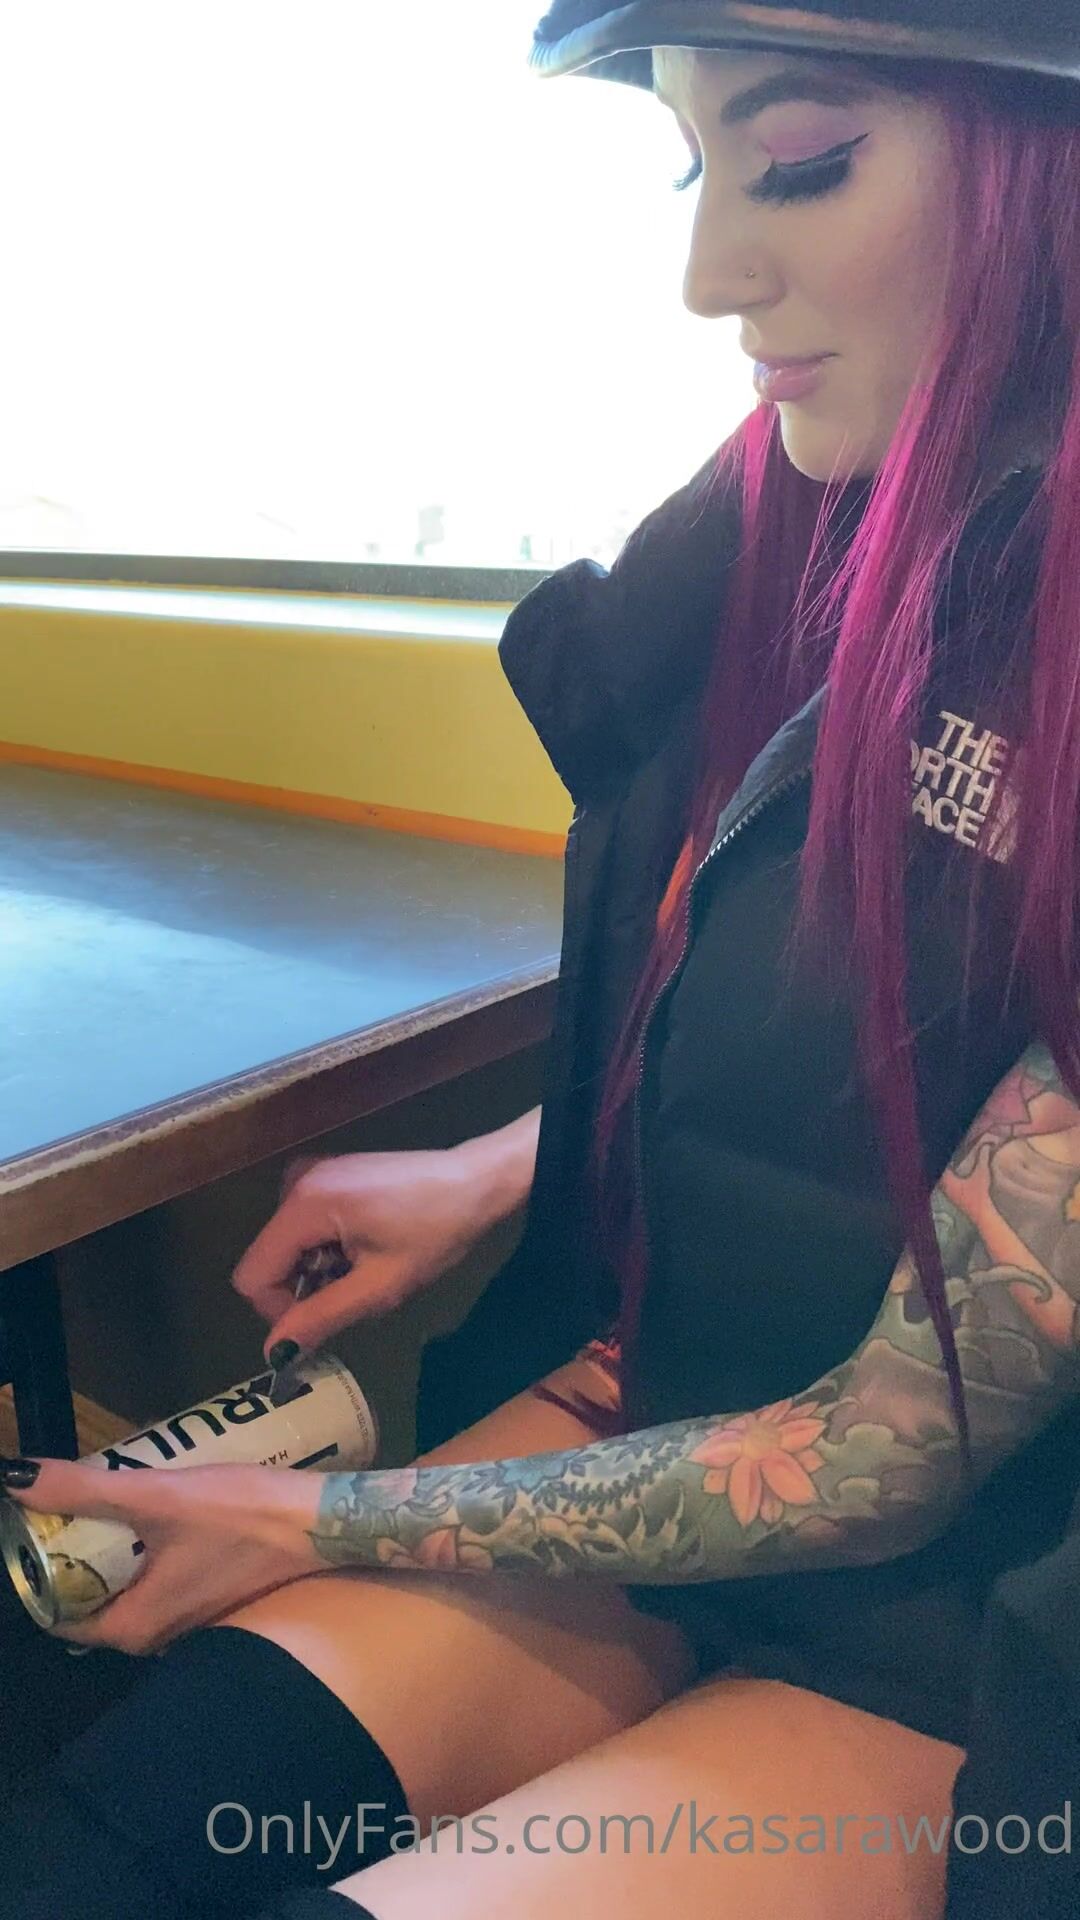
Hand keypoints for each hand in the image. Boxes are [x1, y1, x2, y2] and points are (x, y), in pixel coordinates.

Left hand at [1, 1459, 324, 1653]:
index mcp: (133, 1629)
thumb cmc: (241, 1517)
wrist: (324, 1523)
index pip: (58, 1615)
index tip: (35, 1524)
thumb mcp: (156, 1496)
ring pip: (129, 1586)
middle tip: (72, 1500)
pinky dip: (148, 1550)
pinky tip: (156, 1511)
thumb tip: (14, 1476)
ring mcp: (190, 1620)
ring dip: (115, 1549)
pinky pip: (161, 1578)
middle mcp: (158, 1637)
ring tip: (110, 1497)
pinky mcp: (215, 1597)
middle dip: (77, 1553)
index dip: (40, 1569)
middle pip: (93, 1598)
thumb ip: (84, 1489)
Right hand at [232, 1142, 503, 1363]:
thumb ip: (321, 1317)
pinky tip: (366, 1244)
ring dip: (318, 1268)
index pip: (253, 1274)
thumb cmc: (435, 1233)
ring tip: (368, 1265)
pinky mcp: (328, 1174)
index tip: (320, 1320)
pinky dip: (325, 1246)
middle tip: (356, 1289)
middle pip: (269, 1258)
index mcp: (304, 1204)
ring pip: (287, 1245)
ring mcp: (312, 1173)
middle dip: (303, 1286)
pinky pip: (304, 1225)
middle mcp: (297, 1182)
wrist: (476, 1181)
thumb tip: (275, 1352)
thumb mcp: (380, 1286)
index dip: (277, 1310)